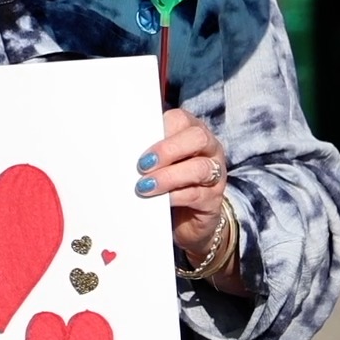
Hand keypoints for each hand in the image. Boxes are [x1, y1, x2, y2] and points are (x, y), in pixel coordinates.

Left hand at [139, 107, 232, 265]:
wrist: (186, 220)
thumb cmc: (169, 184)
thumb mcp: (159, 164)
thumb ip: (149, 153)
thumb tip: (124, 151)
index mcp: (192, 133)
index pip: (181, 119)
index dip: (161, 127)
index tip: (138, 141)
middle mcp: (209, 150)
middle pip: (198, 138)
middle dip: (168, 150)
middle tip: (143, 164)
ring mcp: (215, 175)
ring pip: (200, 168)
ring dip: (169, 176)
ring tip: (146, 186)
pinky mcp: (213, 200)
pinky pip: (197, 195)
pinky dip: (175, 196)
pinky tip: (160, 201)